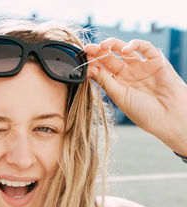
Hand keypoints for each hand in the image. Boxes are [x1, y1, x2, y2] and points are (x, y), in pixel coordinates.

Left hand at [85, 38, 186, 154]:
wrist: (168, 117)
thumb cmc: (143, 111)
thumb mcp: (119, 96)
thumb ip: (105, 81)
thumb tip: (88, 69)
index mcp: (118, 83)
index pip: (102, 68)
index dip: (93, 62)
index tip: (82, 58)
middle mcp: (129, 73)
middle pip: (110, 57)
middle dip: (98, 52)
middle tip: (88, 48)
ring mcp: (142, 66)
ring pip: (124, 50)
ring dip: (112, 45)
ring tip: (102, 46)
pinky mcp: (156, 60)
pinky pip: (144, 47)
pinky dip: (134, 45)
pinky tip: (124, 49)